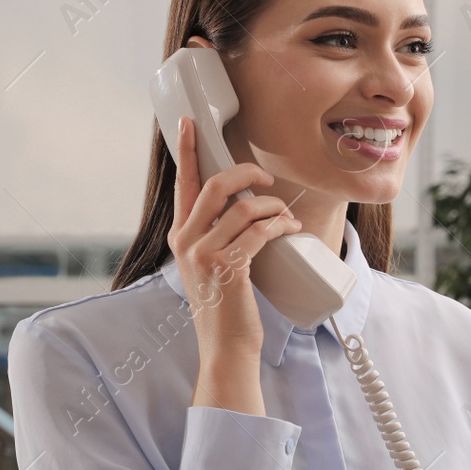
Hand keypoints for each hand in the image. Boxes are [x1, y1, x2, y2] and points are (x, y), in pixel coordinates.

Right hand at [167, 115, 299, 410]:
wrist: (226, 346)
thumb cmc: (226, 306)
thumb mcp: (211, 265)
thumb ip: (217, 235)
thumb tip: (245, 206)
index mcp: (180, 236)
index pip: (182, 184)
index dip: (185, 151)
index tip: (188, 123)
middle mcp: (185, 242)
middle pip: (214, 185)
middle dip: (246, 173)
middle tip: (266, 178)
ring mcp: (203, 255)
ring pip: (243, 207)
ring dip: (273, 206)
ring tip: (285, 216)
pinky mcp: (227, 268)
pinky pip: (259, 231)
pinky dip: (280, 225)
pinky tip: (290, 229)